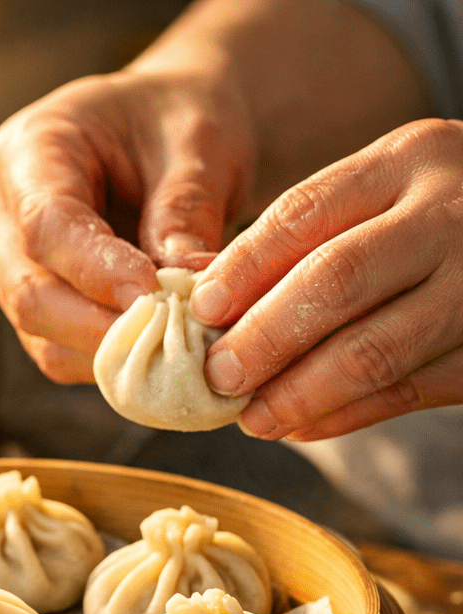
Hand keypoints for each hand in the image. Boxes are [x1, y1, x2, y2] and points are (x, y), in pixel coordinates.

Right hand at [0, 67, 253, 382]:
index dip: (95, 270)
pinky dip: (114, 363)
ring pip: (42, 338)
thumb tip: (186, 290)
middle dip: (102, 327)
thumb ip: (185, 210)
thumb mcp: (197, 144)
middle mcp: (1, 215)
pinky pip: (63, 354)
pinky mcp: (36, 310)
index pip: (44, 225)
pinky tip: (163, 354)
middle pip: (30, 294)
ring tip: (179, 348)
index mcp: (28, 150)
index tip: (156, 294)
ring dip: (112, 354)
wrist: (171, 135)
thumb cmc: (179, 122)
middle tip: (175, 339)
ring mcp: (11, 269)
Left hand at [194, 119, 462, 440]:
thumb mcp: (380, 192)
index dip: (243, 268)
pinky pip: (409, 392)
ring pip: (374, 350)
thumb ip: (300, 237)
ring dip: (299, 394)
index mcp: (407, 161)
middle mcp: (450, 214)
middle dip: (264, 338)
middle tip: (218, 377)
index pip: (304, 214)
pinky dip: (346, 416)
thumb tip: (199, 295)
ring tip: (252, 419)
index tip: (200, 311)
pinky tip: (301, 427)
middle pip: (336, 281)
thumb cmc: (432, 214)